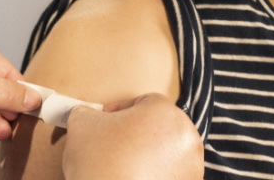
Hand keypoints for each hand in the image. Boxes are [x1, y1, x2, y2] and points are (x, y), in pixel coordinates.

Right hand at [62, 93, 203, 179]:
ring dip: (148, 155)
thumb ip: (88, 113)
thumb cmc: (99, 163)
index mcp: (164, 111)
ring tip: (123, 165)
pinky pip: (171, 175)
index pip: (143, 102)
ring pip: (167, 152)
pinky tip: (133, 178)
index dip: (120, 110)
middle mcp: (186, 136)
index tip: (106, 122)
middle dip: (138, 133)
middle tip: (114, 144)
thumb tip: (87, 115)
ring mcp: (191, 165)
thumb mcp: (82, 124)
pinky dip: (156, 175)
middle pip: (159, 126)